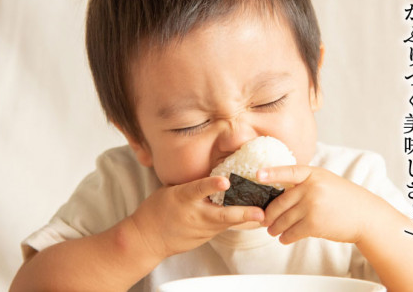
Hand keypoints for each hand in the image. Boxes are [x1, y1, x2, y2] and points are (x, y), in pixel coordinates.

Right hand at [129, 176, 264, 259]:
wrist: (147, 239)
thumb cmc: (158, 210)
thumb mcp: (171, 191)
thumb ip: (193, 185)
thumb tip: (215, 173)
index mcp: (182, 198)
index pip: (198, 189)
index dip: (212, 184)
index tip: (225, 180)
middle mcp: (194, 214)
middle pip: (221, 214)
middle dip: (242, 213)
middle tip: (261, 212)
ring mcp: (200, 229)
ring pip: (227, 223)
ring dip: (246, 218)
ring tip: (265, 214)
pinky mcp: (204, 238)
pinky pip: (223, 228)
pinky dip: (236, 222)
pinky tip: (252, 218)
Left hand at [258, 165, 378, 244]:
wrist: (366, 216)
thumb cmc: (344, 199)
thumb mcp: (326, 181)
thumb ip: (305, 183)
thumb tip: (280, 192)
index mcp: (313, 174)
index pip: (289, 171)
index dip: (272, 173)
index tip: (257, 174)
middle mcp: (312, 188)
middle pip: (280, 202)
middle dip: (269, 214)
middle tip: (264, 220)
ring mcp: (312, 205)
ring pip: (284, 219)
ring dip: (275, 228)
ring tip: (272, 231)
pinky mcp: (315, 223)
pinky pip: (293, 232)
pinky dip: (286, 237)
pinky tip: (284, 238)